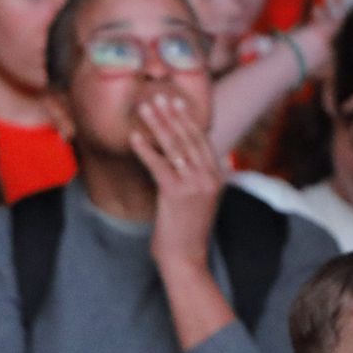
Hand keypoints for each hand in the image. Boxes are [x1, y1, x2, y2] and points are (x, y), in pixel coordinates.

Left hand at [137, 89, 227, 276]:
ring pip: (175, 146)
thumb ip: (192, 177)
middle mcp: (210, 176)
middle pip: (189, 137)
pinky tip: (134, 137)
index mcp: (218, 175)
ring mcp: (195, 184)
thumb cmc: (185, 231)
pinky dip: (145, 149)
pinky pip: (159, 165)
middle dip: (172, 114)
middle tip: (157, 95)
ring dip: (158, 124)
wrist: (186, 258)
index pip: (202, 140)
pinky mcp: (177, 194)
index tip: (176, 101)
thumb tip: (176, 159)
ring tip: (145, 107)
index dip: (187, 119)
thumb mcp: (196, 199)